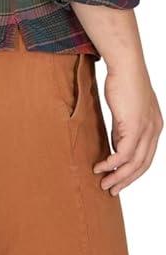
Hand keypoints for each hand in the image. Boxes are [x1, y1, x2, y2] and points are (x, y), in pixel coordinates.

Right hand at [93, 60, 162, 194]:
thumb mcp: (125, 110)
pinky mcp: (135, 126)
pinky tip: (100, 167)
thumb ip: (123, 128)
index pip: (147, 157)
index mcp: (155, 126)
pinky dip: (111, 164)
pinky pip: (123, 154)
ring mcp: (146, 129)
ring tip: (103, 183)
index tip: (119, 180)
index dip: (133, 172)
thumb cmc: (123, 82)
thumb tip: (114, 145)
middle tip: (111, 189)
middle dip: (126, 180)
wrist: (126, 65)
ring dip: (118, 176)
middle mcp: (155, 130)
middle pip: (142, 164)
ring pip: (134, 163)